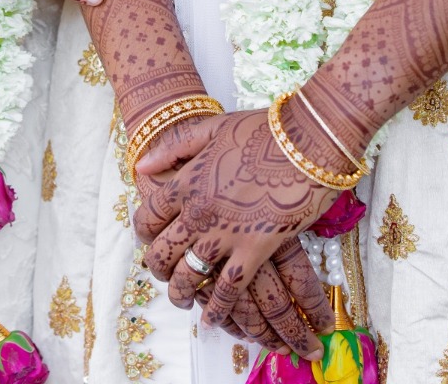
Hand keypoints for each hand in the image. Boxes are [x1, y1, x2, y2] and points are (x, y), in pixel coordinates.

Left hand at [133, 109, 338, 358]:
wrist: (305, 141)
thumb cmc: (261, 130)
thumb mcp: (211, 128)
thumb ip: (174, 148)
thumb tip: (142, 166)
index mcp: (185, 182)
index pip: (147, 217)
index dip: (144, 233)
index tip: (149, 239)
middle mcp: (196, 213)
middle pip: (162, 253)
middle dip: (158, 268)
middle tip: (163, 275)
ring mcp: (223, 235)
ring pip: (188, 277)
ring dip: (181, 294)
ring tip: (183, 300)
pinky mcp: (253, 252)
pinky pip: (227, 291)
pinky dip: (217, 309)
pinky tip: (213, 319)